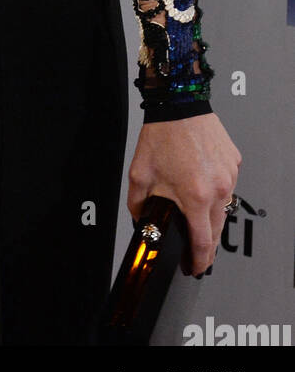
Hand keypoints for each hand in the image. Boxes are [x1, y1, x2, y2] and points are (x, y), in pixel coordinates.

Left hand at [128, 114, 240, 276]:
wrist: (179, 105)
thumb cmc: (161, 136)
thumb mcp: (139, 175)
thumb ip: (138, 204)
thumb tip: (141, 221)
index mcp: (195, 196)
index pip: (203, 242)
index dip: (199, 260)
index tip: (195, 267)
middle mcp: (218, 189)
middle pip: (216, 230)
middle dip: (205, 242)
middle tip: (195, 247)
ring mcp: (229, 177)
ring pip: (223, 207)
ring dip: (210, 213)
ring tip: (193, 207)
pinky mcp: (234, 164)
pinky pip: (226, 185)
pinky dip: (215, 189)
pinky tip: (200, 179)